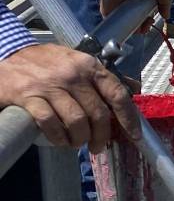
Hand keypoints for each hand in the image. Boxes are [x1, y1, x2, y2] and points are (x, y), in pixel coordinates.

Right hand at [0, 44, 141, 147]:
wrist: (9, 54)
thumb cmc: (48, 61)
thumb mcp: (79, 61)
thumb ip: (103, 77)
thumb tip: (133, 89)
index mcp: (90, 66)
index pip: (117, 94)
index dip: (129, 117)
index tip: (134, 135)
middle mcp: (74, 75)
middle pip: (98, 113)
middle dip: (101, 135)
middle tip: (98, 146)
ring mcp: (51, 86)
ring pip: (77, 121)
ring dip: (80, 139)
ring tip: (77, 143)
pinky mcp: (30, 97)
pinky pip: (50, 124)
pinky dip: (58, 137)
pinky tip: (60, 140)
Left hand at [100, 0, 170, 32]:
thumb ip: (166, 4)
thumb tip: (166, 16)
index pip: (143, 12)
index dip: (148, 19)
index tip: (151, 20)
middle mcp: (128, 1)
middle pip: (135, 19)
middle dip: (143, 25)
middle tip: (147, 25)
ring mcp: (118, 6)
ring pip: (125, 22)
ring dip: (134, 28)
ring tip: (141, 28)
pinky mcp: (108, 10)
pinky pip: (115, 22)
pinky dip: (122, 27)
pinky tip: (130, 28)